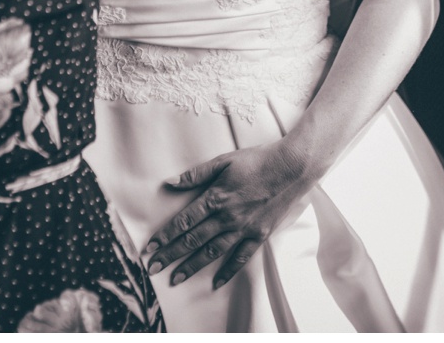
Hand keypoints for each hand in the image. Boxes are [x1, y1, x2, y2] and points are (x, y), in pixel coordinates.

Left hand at [145, 141, 313, 289]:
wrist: (292, 167)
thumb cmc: (258, 160)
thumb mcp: (224, 161)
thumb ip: (196, 174)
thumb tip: (170, 182)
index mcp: (216, 197)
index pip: (184, 221)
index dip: (166, 235)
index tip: (151, 247)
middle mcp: (227, 217)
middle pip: (193, 240)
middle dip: (171, 255)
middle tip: (154, 268)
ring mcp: (244, 228)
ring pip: (212, 252)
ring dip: (192, 266)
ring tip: (176, 278)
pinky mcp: (259, 235)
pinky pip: (241, 257)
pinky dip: (228, 271)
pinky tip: (216, 282)